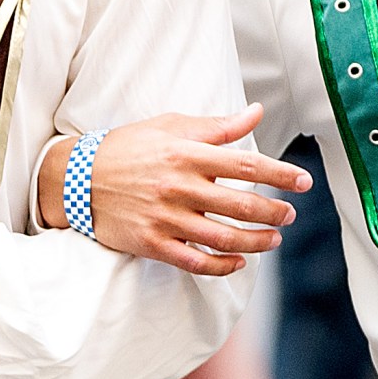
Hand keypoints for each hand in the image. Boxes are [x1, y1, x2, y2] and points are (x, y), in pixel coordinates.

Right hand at [43, 104, 307, 275]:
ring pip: (224, 238)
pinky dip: (223, 266)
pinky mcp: (152, 243)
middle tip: (289, 213)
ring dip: (257, 241)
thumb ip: (216, 126)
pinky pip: (196, 262)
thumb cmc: (127, 148)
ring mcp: (165, 218)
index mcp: (185, 154)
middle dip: (274, 211)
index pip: (246, 164)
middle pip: (241, 204)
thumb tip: (256, 112)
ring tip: (273, 239)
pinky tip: (239, 262)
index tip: (304, 183)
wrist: (74, 178)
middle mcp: (178, 187)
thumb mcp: (169, 127)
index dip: (280, 174)